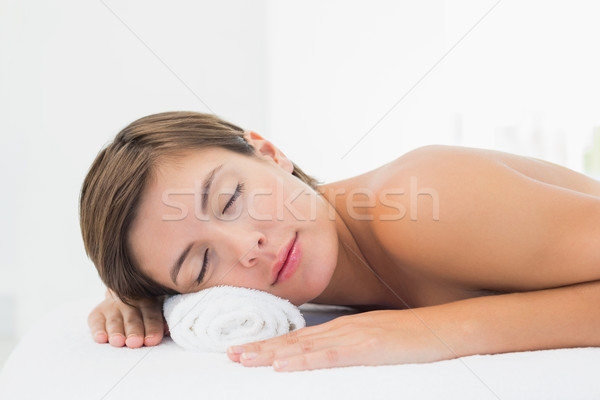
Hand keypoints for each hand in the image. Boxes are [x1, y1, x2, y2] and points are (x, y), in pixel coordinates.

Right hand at [87, 289, 167, 347]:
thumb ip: (164, 320)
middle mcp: (130, 302)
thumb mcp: (158, 309)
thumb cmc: (146, 310)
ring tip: (118, 342)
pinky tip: (101, 338)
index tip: (153, 340)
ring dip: (117, 332)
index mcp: (149, 301)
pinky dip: (98, 329)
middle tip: (135, 342)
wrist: (123, 294)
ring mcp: (113, 306)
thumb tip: (168, 331)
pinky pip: (96, 321)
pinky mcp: (98, 312)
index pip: (151, 315)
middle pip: (133, 319)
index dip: (153, 327)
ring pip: (115, 320)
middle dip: (134, 331)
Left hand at [227, 310, 453, 370]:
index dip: (271, 344)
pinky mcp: (365, 348)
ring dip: (272, 354)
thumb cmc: (409, 335)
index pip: (299, 337)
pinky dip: (303, 361)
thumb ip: (349, 343)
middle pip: (294, 340)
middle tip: (232, 354)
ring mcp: (352, 337)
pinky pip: (328, 356)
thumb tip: (329, 353)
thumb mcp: (373, 337)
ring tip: (245, 360)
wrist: (441, 328)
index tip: (246, 349)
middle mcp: (341, 329)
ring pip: (304, 347)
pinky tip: (284, 366)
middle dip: (261, 349)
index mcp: (342, 327)